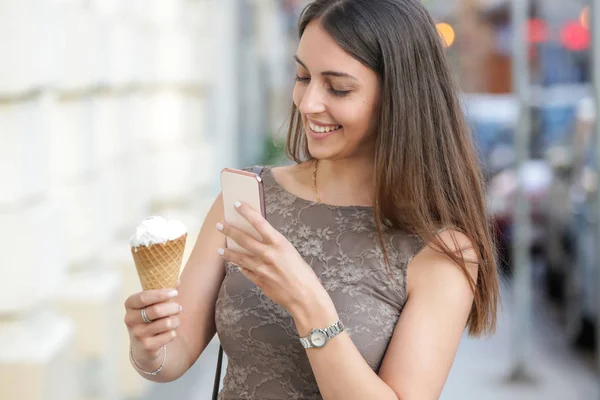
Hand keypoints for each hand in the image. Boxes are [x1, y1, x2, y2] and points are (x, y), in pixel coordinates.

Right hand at [124, 283, 181, 362]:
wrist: (144, 348)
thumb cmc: (150, 319)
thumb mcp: (153, 304)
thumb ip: (164, 292)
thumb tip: (177, 279)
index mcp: (130, 305)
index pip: (143, 297)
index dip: (161, 294)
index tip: (175, 292)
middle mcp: (130, 320)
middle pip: (156, 310)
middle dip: (173, 307)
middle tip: (179, 308)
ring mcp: (138, 334)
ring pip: (166, 323)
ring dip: (176, 320)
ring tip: (175, 320)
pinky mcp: (147, 347)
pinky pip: (169, 335)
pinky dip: (173, 332)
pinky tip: (168, 333)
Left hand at [216, 201, 332, 317]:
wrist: (304, 296)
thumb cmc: (303, 274)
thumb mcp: (291, 252)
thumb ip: (275, 246)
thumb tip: (261, 240)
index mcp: (279, 243)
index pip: (259, 222)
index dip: (246, 212)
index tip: (236, 204)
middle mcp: (268, 254)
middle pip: (243, 239)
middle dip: (229, 231)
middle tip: (219, 225)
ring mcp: (261, 268)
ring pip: (239, 257)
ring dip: (228, 252)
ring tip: (220, 249)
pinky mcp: (258, 280)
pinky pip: (245, 271)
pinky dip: (241, 267)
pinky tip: (237, 264)